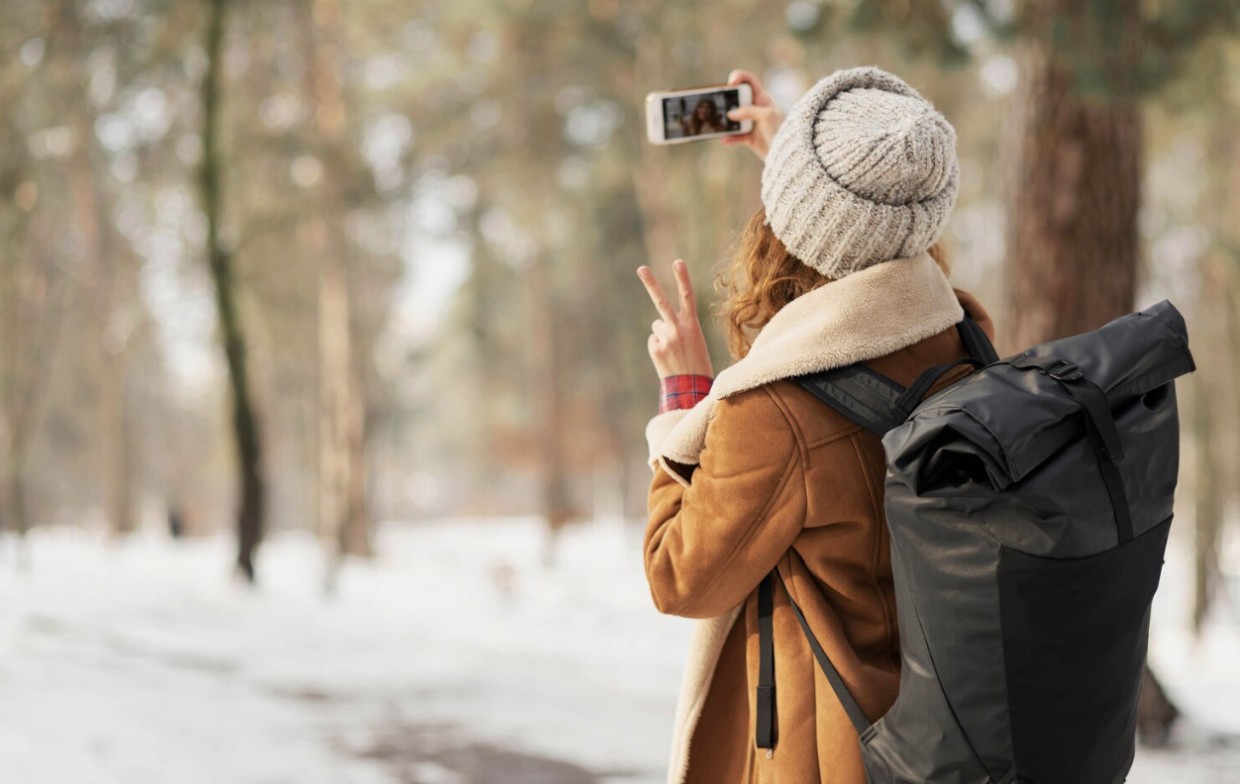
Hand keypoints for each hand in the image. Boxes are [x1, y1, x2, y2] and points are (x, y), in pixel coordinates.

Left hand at [637, 259, 713, 379]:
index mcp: (692, 325)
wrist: (691, 388)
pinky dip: (659, 346)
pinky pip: (654, 340)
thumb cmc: (697, 363)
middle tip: (641, 268)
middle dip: (651, 283)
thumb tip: (656, 323)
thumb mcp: (695, 341)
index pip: (688, 296)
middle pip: (661, 302)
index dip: (683, 278)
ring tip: (675, 350)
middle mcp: (677, 328)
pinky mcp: (655, 348)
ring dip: (663, 334)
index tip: (677, 262)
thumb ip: (678, 327)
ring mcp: (665, 338)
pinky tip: (668, 357)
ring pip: (657, 326)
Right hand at [722, 69, 782, 160]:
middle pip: (736, 100)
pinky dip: (729, 138)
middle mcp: (755, 108)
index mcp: (762, 98)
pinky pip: (735, 136)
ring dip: (726, 122)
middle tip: (721, 105)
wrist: (787, 153)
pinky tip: (725, 139)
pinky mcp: (748, 137)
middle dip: (727, 102)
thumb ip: (748, 111)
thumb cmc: (781, 129)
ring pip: (733, 119)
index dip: (739, 77)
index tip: (730, 83)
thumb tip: (730, 114)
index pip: (749, 81)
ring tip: (720, 124)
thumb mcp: (766, 115)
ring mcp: (751, 123)